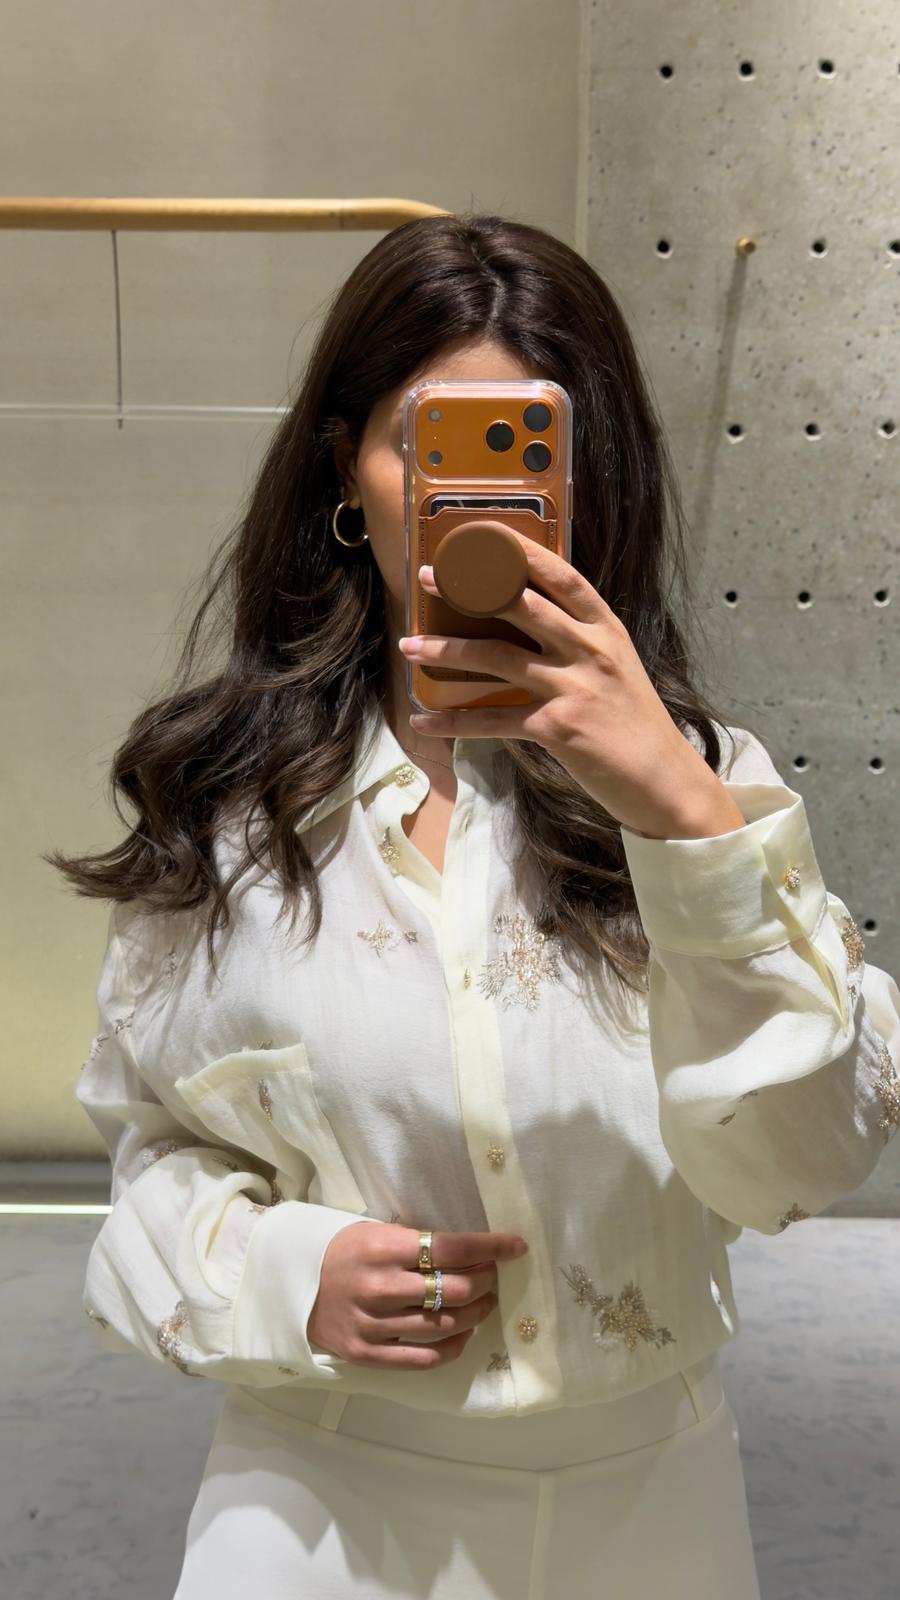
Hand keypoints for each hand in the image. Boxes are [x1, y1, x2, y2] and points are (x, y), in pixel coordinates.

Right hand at [307, 1221, 526, 1370]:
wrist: (289, 1286)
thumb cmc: (341, 1252)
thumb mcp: (374, 1233)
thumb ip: (416, 1243)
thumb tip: (472, 1253)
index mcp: (382, 1248)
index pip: (450, 1247)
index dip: (489, 1247)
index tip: (516, 1246)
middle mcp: (380, 1288)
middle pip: (454, 1289)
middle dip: (486, 1282)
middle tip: (494, 1276)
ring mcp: (373, 1325)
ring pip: (444, 1326)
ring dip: (475, 1313)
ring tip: (484, 1303)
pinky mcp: (367, 1355)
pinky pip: (423, 1358)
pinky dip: (453, 1347)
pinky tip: (463, 1333)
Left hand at [398, 529, 741, 838]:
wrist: (662, 779)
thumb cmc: (635, 724)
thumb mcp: (616, 667)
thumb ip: (579, 642)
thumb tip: (527, 621)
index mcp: (605, 629)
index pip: (561, 576)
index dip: (520, 551)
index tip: (483, 535)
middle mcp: (590, 650)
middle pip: (519, 605)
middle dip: (467, 588)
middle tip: (427, 578)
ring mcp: (573, 687)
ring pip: (496, 656)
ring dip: (446, 649)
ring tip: (408, 644)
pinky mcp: (557, 727)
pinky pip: (492, 719)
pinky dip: (453, 721)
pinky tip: (424, 721)